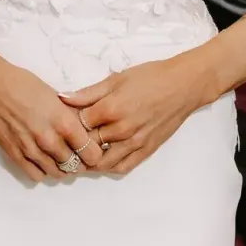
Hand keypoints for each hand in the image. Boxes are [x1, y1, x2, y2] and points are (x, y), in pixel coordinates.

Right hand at [0, 53, 107, 181]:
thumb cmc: (25, 85)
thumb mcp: (57, 97)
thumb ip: (70, 117)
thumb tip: (84, 131)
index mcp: (64, 122)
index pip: (91, 153)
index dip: (94, 154)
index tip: (92, 150)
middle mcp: (50, 140)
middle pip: (75, 166)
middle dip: (79, 162)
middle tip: (76, 155)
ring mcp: (32, 150)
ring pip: (56, 173)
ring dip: (61, 168)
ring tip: (59, 158)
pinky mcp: (15, 155)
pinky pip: (35, 175)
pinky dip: (42, 171)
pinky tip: (42, 161)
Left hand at [61, 50, 216, 171]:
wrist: (183, 86)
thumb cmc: (151, 77)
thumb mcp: (116, 79)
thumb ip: (88, 93)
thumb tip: (63, 98)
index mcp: (111, 108)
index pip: (78, 125)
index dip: (68, 125)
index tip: (64, 124)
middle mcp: (122, 129)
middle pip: (88, 145)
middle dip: (75, 145)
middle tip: (67, 142)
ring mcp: (135, 142)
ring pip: (102, 162)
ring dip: (89, 161)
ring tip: (81, 155)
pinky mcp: (146, 150)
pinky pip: (123, 167)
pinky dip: (109, 167)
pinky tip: (102, 160)